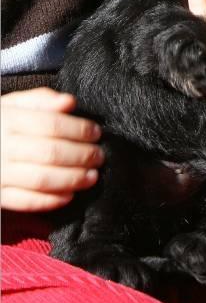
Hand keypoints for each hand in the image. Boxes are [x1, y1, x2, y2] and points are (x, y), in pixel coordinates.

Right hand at [1, 88, 103, 211]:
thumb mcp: (12, 104)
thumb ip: (41, 100)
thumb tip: (69, 102)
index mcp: (7, 120)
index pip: (51, 124)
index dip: (78, 129)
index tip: (96, 133)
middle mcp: (1, 147)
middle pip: (50, 153)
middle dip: (81, 156)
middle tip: (99, 156)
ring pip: (41, 179)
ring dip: (72, 179)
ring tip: (92, 176)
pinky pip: (26, 202)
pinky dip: (51, 200)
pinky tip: (69, 195)